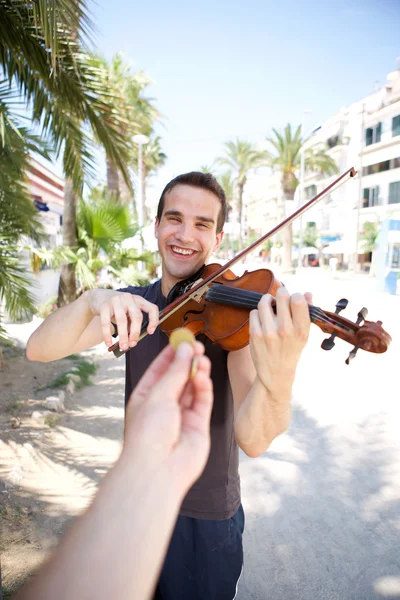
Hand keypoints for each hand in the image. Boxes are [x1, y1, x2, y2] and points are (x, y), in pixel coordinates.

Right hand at [87, 289, 158, 349]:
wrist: (98, 297)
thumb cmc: (117, 308)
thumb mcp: (128, 312)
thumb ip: (132, 323)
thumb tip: (133, 341)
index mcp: (138, 300)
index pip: (152, 308)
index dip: (154, 320)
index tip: (150, 332)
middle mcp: (129, 298)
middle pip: (136, 316)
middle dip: (135, 333)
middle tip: (133, 344)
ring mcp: (116, 300)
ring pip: (122, 320)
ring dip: (123, 336)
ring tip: (123, 347)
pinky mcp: (104, 305)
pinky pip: (106, 322)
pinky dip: (107, 335)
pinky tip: (108, 343)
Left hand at [123, 341, 212, 491]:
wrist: (158, 470)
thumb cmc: (148, 434)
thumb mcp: (158, 395)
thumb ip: (175, 372)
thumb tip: (185, 349)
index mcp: (146, 398)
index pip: (159, 370)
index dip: (171, 355)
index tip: (182, 339)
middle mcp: (163, 406)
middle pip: (178, 377)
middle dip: (187, 361)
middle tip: (197, 346)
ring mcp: (181, 415)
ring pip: (192, 387)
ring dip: (197, 372)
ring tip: (202, 358)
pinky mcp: (197, 425)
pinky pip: (202, 400)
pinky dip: (204, 386)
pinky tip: (203, 376)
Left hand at [249, 287, 311, 393]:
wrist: (276, 373)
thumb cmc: (292, 349)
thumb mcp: (304, 334)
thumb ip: (306, 313)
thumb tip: (307, 293)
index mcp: (301, 330)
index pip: (298, 300)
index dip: (295, 295)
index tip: (294, 299)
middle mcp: (285, 330)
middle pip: (281, 296)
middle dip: (281, 293)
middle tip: (280, 298)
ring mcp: (268, 332)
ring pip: (264, 302)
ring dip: (267, 301)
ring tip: (270, 306)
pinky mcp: (254, 335)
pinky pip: (254, 312)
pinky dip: (258, 313)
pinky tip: (263, 320)